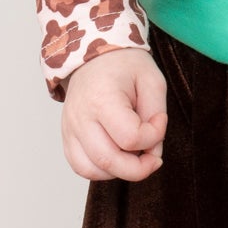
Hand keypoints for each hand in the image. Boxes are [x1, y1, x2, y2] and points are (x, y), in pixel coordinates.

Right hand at [59, 46, 167, 181]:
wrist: (95, 56)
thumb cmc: (125, 66)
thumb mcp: (152, 81)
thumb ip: (157, 115)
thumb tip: (152, 149)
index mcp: (102, 99)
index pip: (130, 138)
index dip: (153, 137)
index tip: (159, 122)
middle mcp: (81, 117)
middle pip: (109, 161)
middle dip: (139, 168)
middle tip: (153, 157)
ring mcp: (70, 129)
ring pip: (92, 170)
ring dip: (119, 171)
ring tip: (133, 154)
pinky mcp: (67, 137)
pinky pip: (81, 167)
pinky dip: (102, 170)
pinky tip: (117, 156)